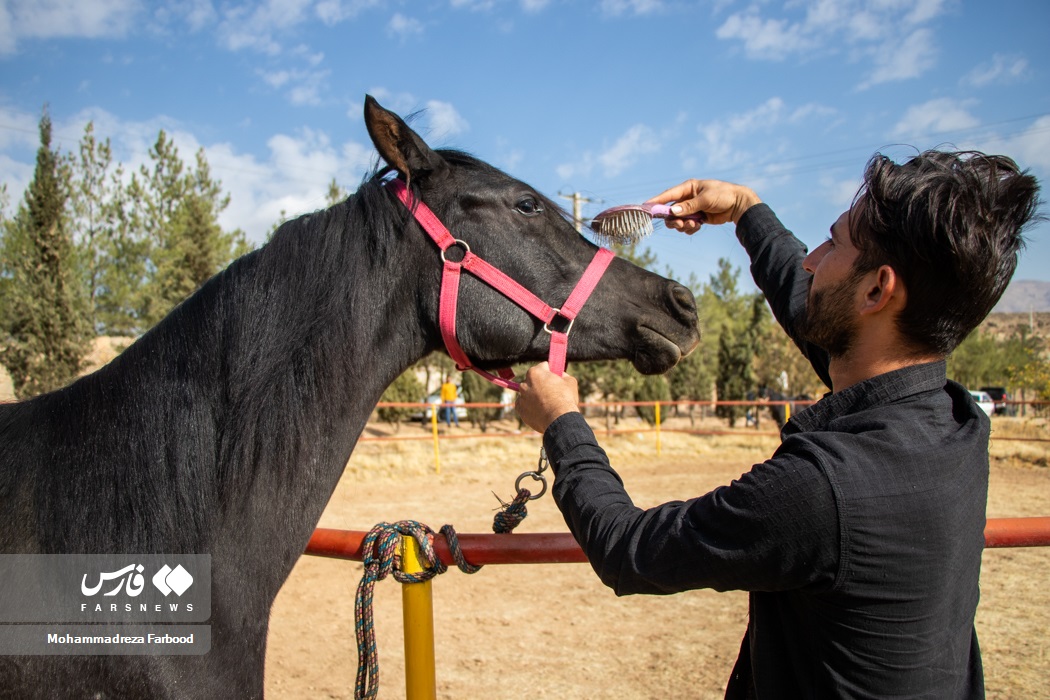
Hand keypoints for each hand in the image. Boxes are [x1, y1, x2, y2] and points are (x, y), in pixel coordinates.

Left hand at [515, 362, 580, 433]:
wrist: (559, 420)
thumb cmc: (565, 398)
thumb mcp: (570, 381)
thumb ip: (563, 375)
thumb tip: (561, 375)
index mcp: (535, 372)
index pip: (543, 366)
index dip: (551, 371)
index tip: (555, 377)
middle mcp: (525, 383)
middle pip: (533, 380)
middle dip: (540, 384)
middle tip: (551, 391)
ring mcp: (521, 397)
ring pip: (527, 394)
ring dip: (534, 396)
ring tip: (546, 404)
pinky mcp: (520, 410)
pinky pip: (524, 406)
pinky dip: (530, 407)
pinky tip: (540, 411)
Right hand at [646, 179, 761, 232]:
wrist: (738, 205)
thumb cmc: (723, 195)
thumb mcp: (705, 199)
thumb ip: (689, 206)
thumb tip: (673, 212)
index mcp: (688, 188)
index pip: (668, 195)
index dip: (656, 201)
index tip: (646, 207)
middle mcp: (687, 198)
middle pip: (670, 212)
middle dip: (674, 220)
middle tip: (681, 224)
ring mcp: (691, 209)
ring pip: (678, 221)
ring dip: (683, 225)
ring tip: (694, 225)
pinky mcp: (696, 218)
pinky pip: (686, 227)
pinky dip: (690, 229)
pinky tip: (698, 226)